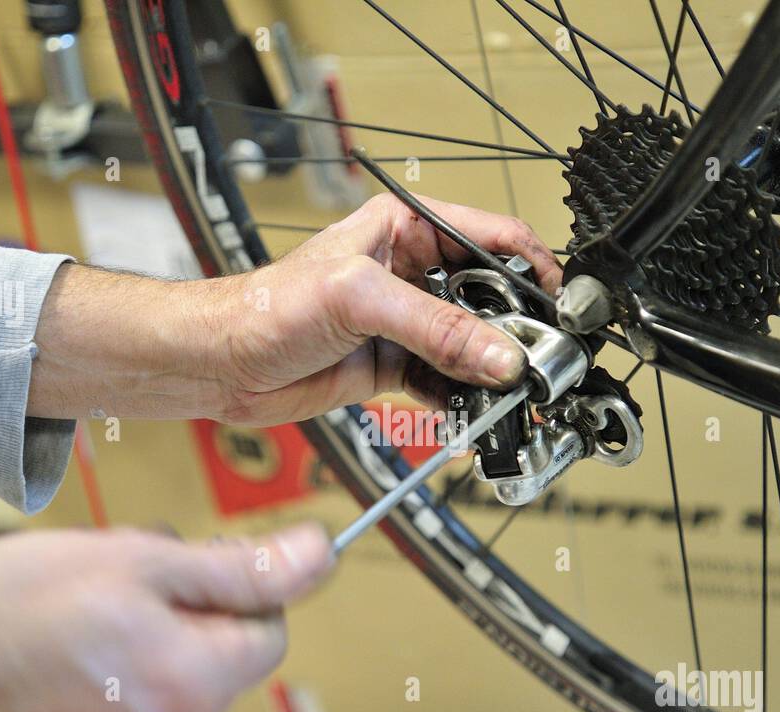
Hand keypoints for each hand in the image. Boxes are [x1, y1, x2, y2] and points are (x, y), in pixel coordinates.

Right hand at [0, 523, 332, 711]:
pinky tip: (68, 656)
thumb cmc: (3, 613)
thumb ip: (238, 567)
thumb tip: (321, 556)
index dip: (236, 585)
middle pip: (223, 658)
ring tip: (82, 621)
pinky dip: (121, 681)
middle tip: (119, 583)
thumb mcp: (135, 560)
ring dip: (152, 644)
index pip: (270, 629)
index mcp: (194, 685)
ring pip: (180, 683)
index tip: (191, 562)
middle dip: (187, 612)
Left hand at [211, 193, 562, 423]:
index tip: (557, 311)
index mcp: (406, 228)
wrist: (221, 363)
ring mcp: (405, 322)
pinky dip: (462, 400)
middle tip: (534, 365)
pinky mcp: (394, 364)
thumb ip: (436, 329)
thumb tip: (500, 355)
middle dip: (514, 333)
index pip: (493, 239)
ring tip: (508, 396)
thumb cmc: (267, 305)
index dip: (533, 272)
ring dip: (490, 373)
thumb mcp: (360, 301)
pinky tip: (473, 415)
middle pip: (490, 298)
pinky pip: (445, 381)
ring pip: (470, 346)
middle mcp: (411, 271)